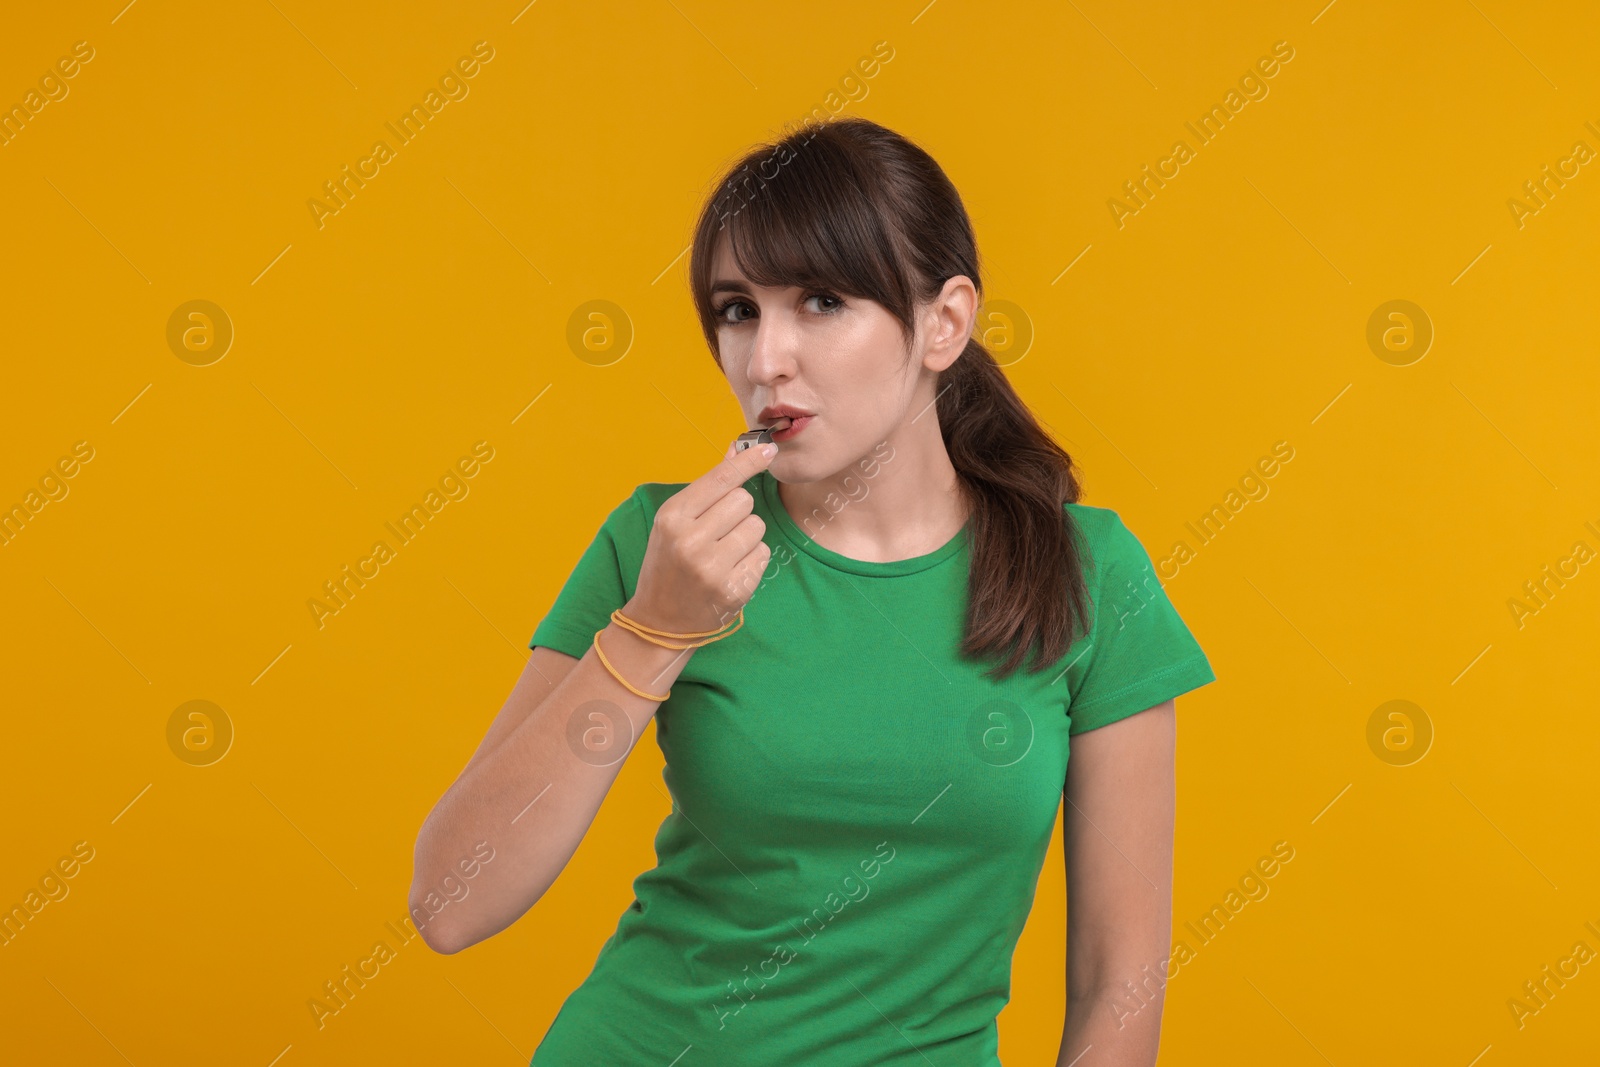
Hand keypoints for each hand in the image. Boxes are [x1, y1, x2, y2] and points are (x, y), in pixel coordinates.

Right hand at [624, 439, 777, 634]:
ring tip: (722, 552)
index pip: (721, 478)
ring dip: (747, 536)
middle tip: (718, 531)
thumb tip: (735, 449)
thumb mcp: (674, 522)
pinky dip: (752, 559)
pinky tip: (730, 570)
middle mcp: (690, 541)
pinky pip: (763, 554)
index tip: (769, 449)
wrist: (659, 619)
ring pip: (757, 527)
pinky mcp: (734, 590)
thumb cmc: (668, 562)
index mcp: (672, 517)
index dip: (748, 461)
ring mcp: (713, 568)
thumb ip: (707, 487)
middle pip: (744, 501)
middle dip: (738, 511)